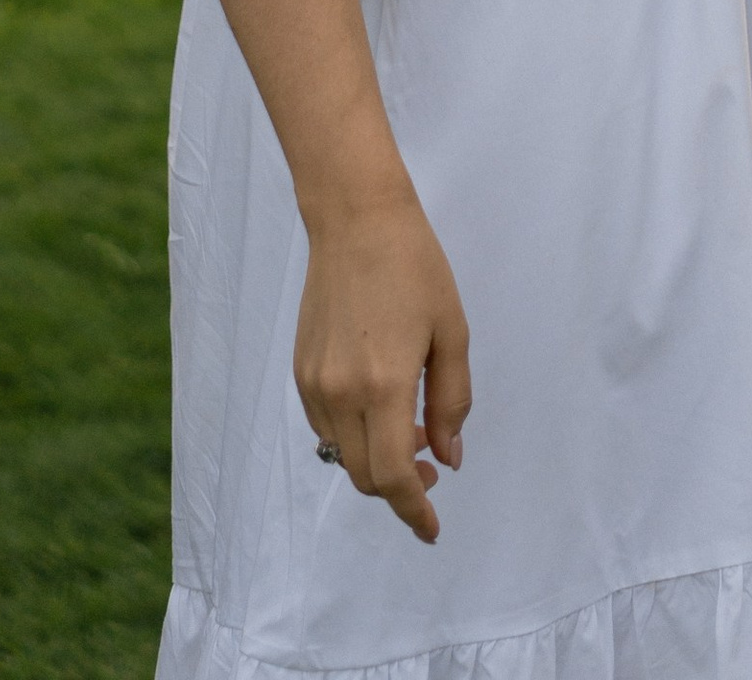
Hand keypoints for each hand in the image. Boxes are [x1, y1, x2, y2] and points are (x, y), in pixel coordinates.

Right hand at [294, 187, 470, 545]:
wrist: (356, 221)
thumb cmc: (414, 267)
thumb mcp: (451, 331)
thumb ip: (451, 401)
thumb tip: (448, 457)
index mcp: (383, 385)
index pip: (393, 476)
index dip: (413, 510)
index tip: (431, 529)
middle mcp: (340, 394)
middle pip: (365, 475)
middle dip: (399, 488)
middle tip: (432, 466)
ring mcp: (314, 384)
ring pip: (343, 454)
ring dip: (376, 459)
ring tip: (412, 427)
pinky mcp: (300, 371)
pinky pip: (326, 427)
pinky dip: (354, 434)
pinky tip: (379, 406)